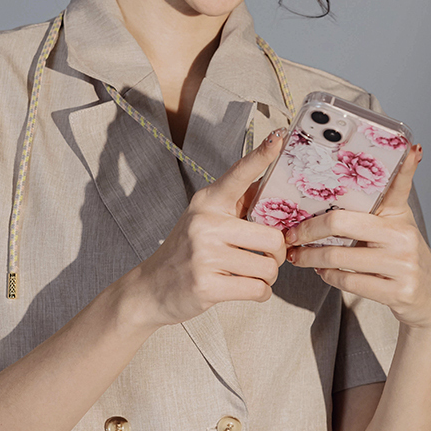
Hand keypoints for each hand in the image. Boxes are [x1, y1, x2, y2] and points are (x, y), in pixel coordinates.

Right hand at [127, 131, 287, 326]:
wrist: (150, 288)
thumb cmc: (186, 253)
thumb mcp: (204, 220)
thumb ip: (236, 207)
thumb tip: (276, 192)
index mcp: (207, 202)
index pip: (239, 174)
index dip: (261, 156)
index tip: (279, 137)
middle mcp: (205, 224)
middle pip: (272, 239)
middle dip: (277, 255)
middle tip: (266, 258)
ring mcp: (204, 255)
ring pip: (268, 268)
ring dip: (267, 277)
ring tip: (249, 274)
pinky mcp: (206, 285)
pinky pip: (258, 290)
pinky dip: (261, 293)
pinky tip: (246, 289)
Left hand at [283, 145, 430, 333]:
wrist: (430, 296)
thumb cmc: (402, 254)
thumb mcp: (395, 224)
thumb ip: (379, 201)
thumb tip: (351, 177)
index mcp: (398, 215)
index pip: (398, 184)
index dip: (405, 165)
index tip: (408, 147)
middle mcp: (403, 236)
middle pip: (342, 222)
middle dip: (308, 230)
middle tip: (291, 234)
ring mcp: (402, 264)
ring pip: (339, 256)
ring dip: (310, 257)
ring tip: (297, 256)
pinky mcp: (397, 291)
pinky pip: (349, 281)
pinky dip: (328, 276)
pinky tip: (321, 271)